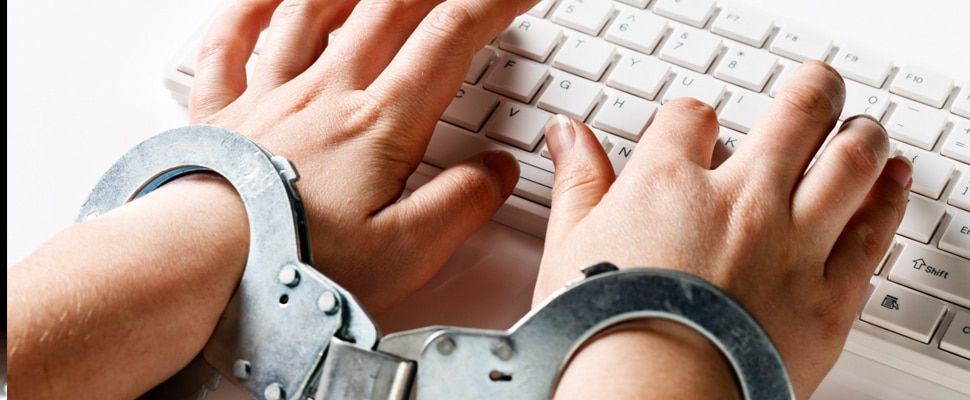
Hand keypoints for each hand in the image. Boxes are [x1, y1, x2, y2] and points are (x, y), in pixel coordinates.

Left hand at [188, 0, 538, 310]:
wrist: (200, 267)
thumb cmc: (295, 265)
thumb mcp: (407, 251)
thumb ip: (462, 204)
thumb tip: (495, 170)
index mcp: (378, 126)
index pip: (448, 39)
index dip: (490, 4)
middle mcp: (325, 96)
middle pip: (387, 11)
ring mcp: (269, 98)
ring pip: (313, 11)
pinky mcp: (221, 115)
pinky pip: (230, 43)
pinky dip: (248, 10)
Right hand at [538, 62, 911, 396]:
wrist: (651, 398)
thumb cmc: (605, 332)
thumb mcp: (571, 244)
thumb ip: (578, 181)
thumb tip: (568, 134)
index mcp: (670, 185)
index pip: (691, 118)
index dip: (694, 119)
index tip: (697, 130)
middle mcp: (740, 202)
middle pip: (795, 115)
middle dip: (810, 92)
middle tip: (814, 86)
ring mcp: (791, 245)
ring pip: (849, 162)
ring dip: (860, 133)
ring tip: (860, 126)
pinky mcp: (829, 294)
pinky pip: (875, 231)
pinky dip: (889, 197)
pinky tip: (890, 179)